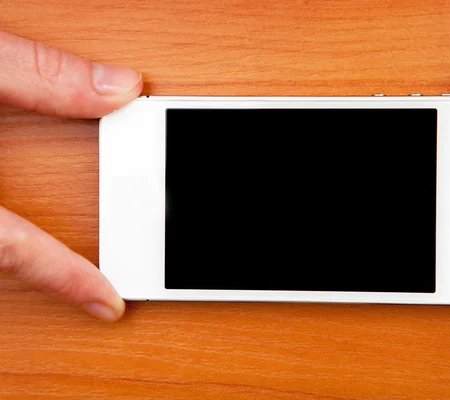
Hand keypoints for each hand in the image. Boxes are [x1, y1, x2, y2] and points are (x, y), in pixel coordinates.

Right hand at [0, 32, 142, 320]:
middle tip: (94, 285)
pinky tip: (24, 212)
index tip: (109, 300)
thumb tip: (118, 87)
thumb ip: (37, 74)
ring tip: (65, 260)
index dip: (63, 276)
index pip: (8, 245)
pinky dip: (8, 232)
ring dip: (22, 254)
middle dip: (46, 272)